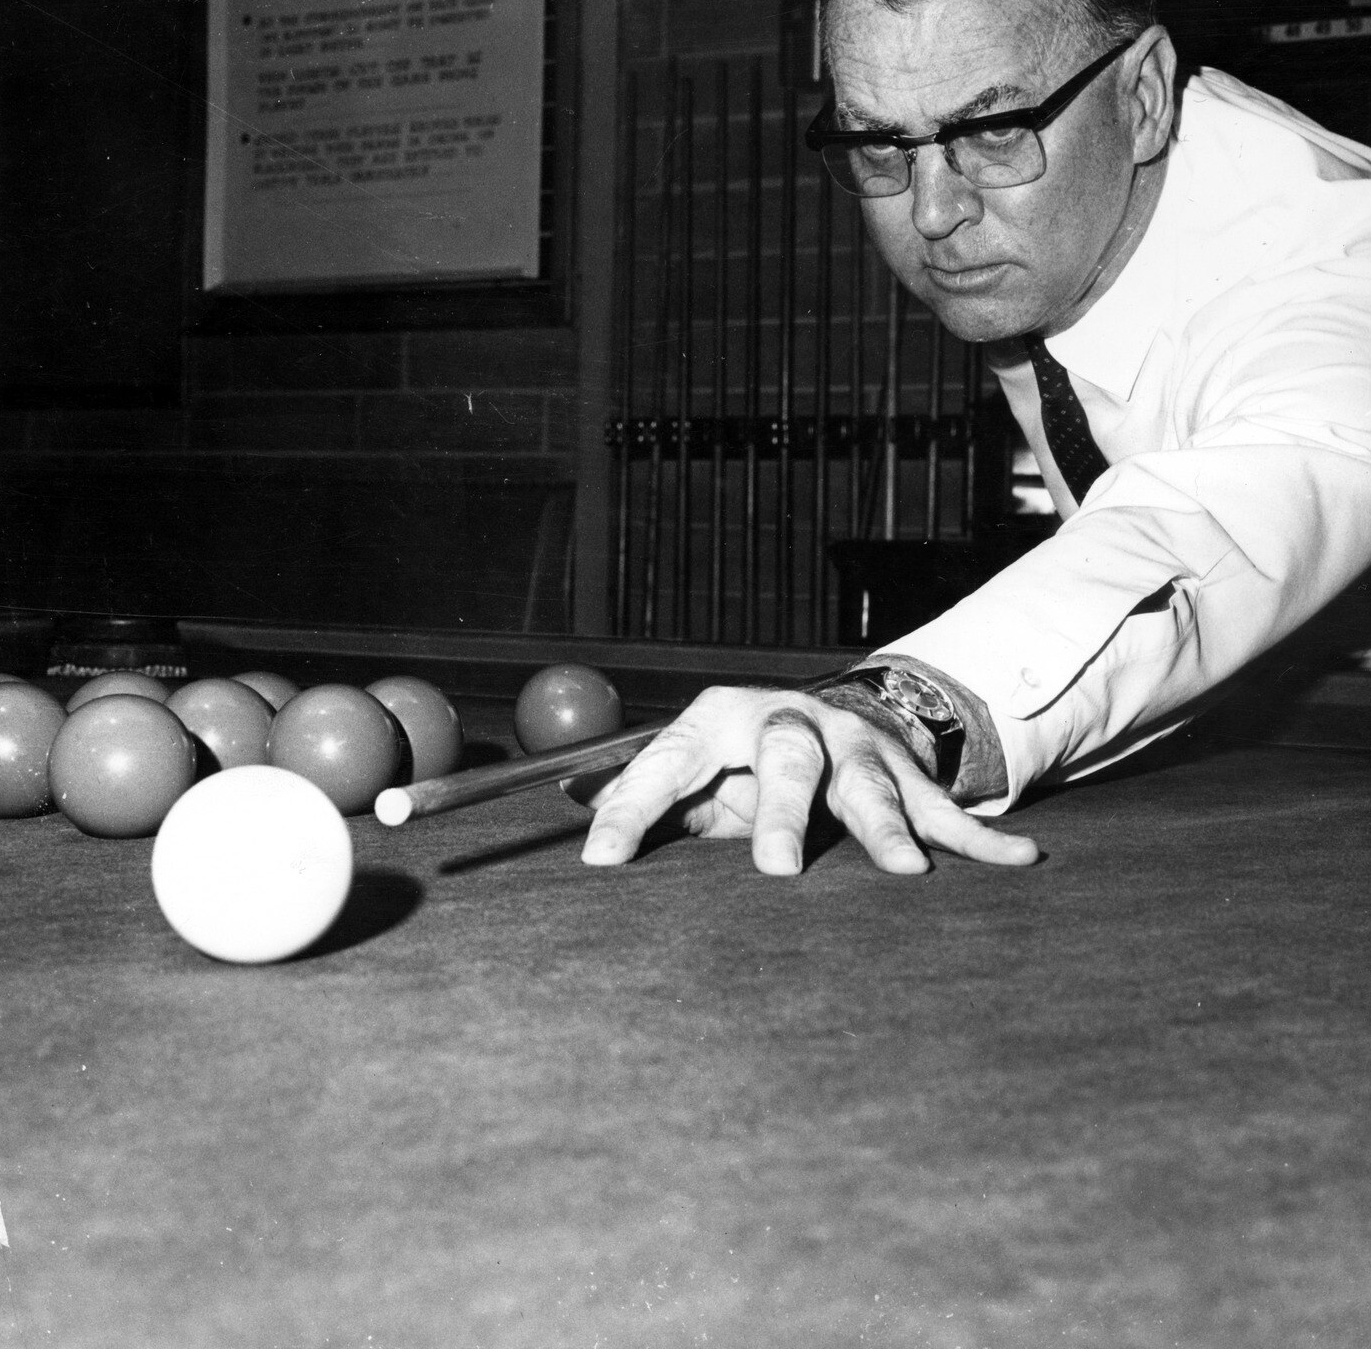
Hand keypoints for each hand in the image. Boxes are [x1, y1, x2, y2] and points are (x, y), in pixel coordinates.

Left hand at [578, 687, 1037, 875]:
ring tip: (903, 870)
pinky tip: (1019, 860)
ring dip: (886, 825)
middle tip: (775, 871)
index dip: (633, 807)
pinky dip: (980, 839)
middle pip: (787, 756)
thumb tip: (569, 823)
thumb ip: (644, 799)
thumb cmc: (741, 762)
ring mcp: (855, 747)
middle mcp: (790, 723)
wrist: (827, 717)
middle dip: (784, 811)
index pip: (670, 759)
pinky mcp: (905, 775)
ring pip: (871, 782)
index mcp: (719, 720)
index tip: (600, 861)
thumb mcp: (691, 774)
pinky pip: (944, 808)